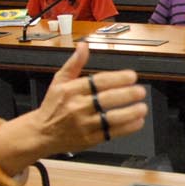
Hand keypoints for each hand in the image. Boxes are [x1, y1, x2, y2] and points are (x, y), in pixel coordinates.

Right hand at [31, 43, 146, 151]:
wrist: (42, 133)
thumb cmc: (53, 106)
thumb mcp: (59, 81)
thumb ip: (74, 63)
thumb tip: (84, 46)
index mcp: (71, 91)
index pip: (97, 82)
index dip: (117, 79)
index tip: (131, 76)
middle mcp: (77, 107)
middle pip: (105, 100)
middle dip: (126, 95)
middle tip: (140, 91)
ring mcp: (84, 125)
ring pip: (110, 119)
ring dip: (129, 113)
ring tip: (142, 107)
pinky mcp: (89, 139)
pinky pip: (110, 133)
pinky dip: (126, 128)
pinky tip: (137, 122)